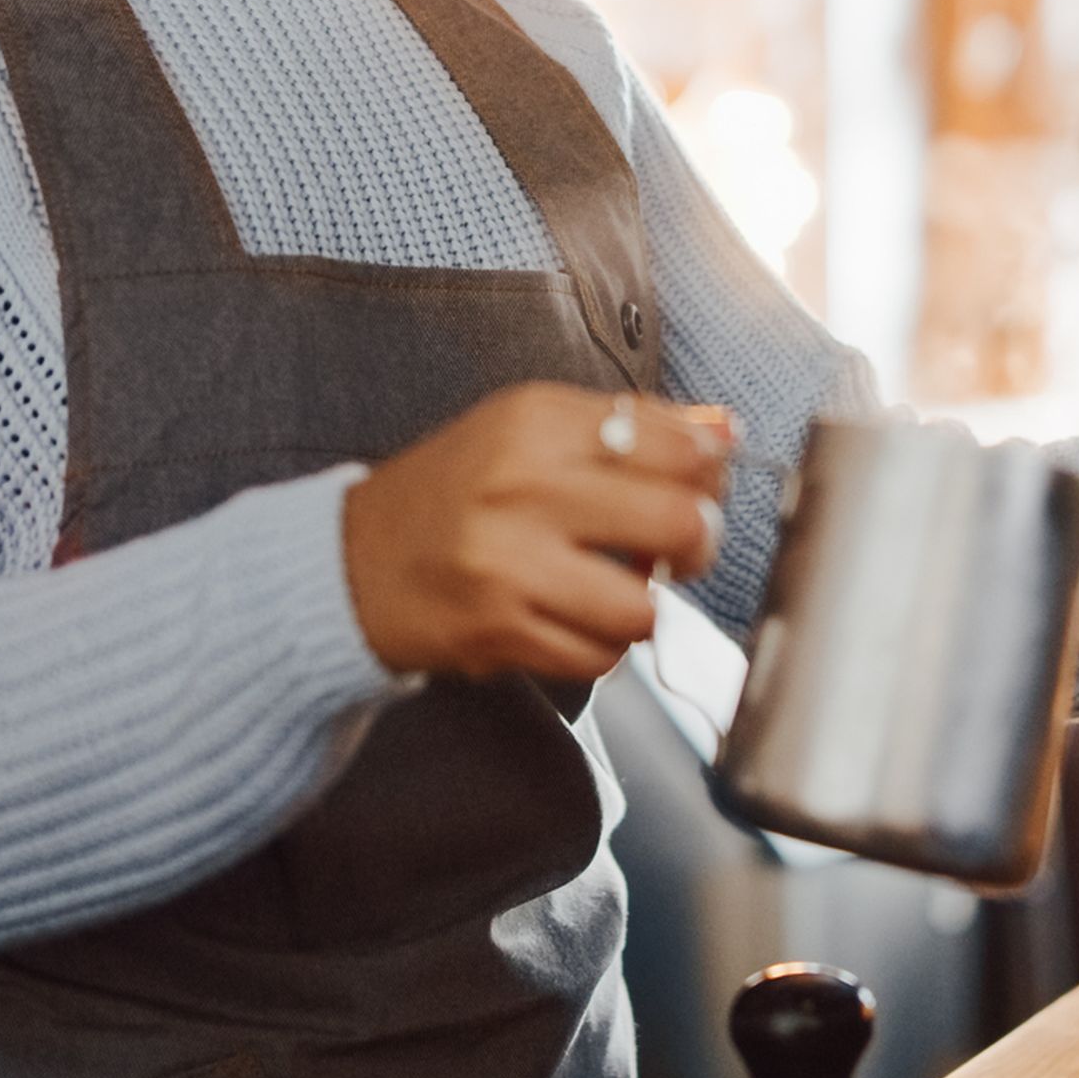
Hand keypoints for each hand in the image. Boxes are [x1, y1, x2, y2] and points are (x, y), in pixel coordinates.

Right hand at [343, 384, 730, 683]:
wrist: (352, 563)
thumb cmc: (457, 492)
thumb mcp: (531, 431)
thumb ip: (631, 426)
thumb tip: (726, 431)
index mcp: (536, 421)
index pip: (677, 445)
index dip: (708, 474)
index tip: (697, 485)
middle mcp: (523, 486)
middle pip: (677, 523)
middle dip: (697, 544)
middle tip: (678, 546)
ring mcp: (509, 563)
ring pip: (644, 606)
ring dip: (644, 605)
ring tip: (616, 587)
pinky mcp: (500, 630)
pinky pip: (600, 656)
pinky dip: (602, 645)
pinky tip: (575, 618)